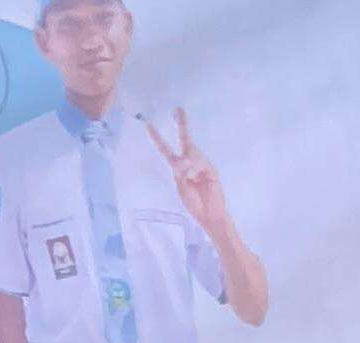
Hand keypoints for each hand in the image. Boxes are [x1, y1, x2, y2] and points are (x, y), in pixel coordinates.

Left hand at [147, 108, 230, 236]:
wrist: (209, 215)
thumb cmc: (194, 204)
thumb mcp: (181, 188)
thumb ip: (180, 173)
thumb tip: (184, 159)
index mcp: (178, 168)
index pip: (166, 150)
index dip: (158, 138)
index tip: (148, 125)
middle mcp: (190, 163)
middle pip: (185, 140)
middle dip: (183, 125)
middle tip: (179, 110)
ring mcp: (201, 165)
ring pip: (191, 154)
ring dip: (187, 165)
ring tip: (188, 177)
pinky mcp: (211, 169)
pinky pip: (200, 162)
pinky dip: (194, 169)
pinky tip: (194, 176)